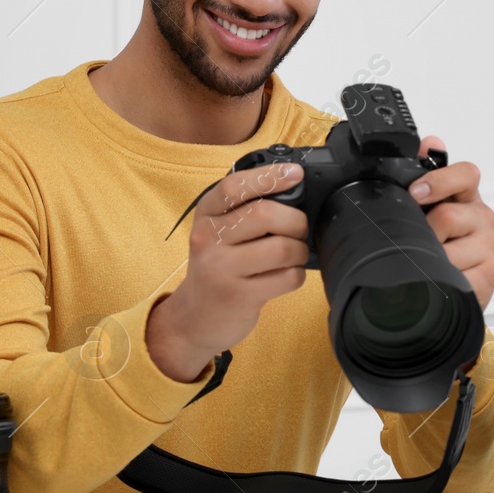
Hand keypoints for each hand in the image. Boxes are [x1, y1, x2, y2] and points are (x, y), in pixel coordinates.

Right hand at [146, 162, 309, 381]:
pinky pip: (287, 277)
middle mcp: (208, 239)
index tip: (296, 174)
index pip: (234, 187)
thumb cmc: (217, 267)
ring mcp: (221, 269)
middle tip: (298, 230)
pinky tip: (286, 275)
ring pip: (282, 248)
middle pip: (265, 215)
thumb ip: (244, 209)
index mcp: (205, 215)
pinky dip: (297, 275)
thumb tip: (293, 187)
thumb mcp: (217, 232)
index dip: (269, 177)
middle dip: (295, 221)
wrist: (193, 318)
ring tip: (293, 255)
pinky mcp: (239, 297)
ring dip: (299, 251)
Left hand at [408, 135, 493, 314]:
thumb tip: (430, 141)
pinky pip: (459, 278)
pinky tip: (437, 280)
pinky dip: (441, 281)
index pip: (466, 174)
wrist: (440, 288)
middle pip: (450, 216)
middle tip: (412, 241)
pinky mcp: (489, 277)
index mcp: (466, 196)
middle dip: (423, 232)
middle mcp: (482, 219)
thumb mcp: (423, 208)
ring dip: (429, 260)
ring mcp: (489, 249)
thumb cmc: (434, 244)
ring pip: (449, 250)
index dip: (440, 180)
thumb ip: (424, 173)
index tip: (416, 193)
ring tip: (424, 264)